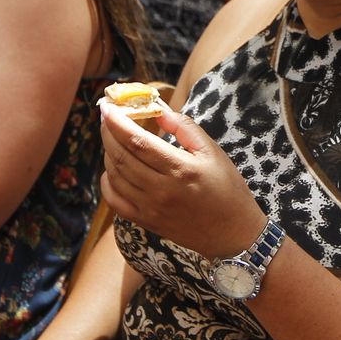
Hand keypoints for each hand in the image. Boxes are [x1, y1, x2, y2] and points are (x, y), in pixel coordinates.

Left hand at [99, 102, 266, 259]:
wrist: (233, 233)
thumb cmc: (226, 188)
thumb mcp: (212, 151)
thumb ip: (183, 127)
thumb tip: (158, 109)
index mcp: (179, 169)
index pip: (137, 141)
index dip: (117, 122)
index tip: (108, 106)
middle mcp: (160, 190)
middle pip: (120, 157)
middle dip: (108, 133)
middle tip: (107, 116)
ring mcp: (150, 208)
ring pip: (115, 176)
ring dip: (108, 153)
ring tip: (113, 138)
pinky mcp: (146, 221)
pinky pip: (114, 201)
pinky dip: (107, 182)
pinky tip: (113, 169)